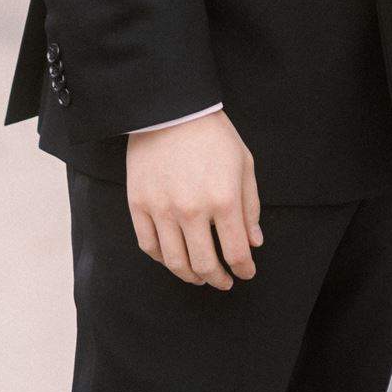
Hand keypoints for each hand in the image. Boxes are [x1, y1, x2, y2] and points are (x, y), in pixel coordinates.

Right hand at [126, 112, 261, 289]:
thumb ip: (250, 207)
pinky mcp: (138, 205)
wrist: (172, 110)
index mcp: (223, 200)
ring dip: (190, 275)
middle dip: (218, 279)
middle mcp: (192, 211)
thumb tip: (254, 243)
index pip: (236, 252)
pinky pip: (149, 246)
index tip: (246, 273)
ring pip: (174, 261)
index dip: (244, 269)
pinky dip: (162, 259)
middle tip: (224, 281)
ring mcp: (162, 210)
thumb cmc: (214, 135)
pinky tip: (173, 258)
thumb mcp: (244, 165)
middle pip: (204, 264)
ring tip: (200, 276)